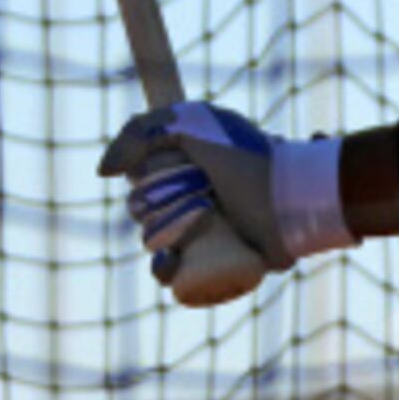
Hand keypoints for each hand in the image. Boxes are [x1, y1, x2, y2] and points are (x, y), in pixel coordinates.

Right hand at [98, 101, 356, 296]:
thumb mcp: (195, 124)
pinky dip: (165, 272)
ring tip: (188, 225)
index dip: (140, 183)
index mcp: (189, 171)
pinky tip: (169, 264)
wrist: (295, 197)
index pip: (143, 183)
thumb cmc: (251, 158)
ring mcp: (205, 234)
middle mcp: (194, 201)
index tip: (149, 176)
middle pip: (145, 214)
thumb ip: (143, 131)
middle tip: (190, 198)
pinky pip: (175, 276)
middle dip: (151, 210)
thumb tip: (103, 172)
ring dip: (158, 239)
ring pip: (155, 244)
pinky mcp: (218, 263)